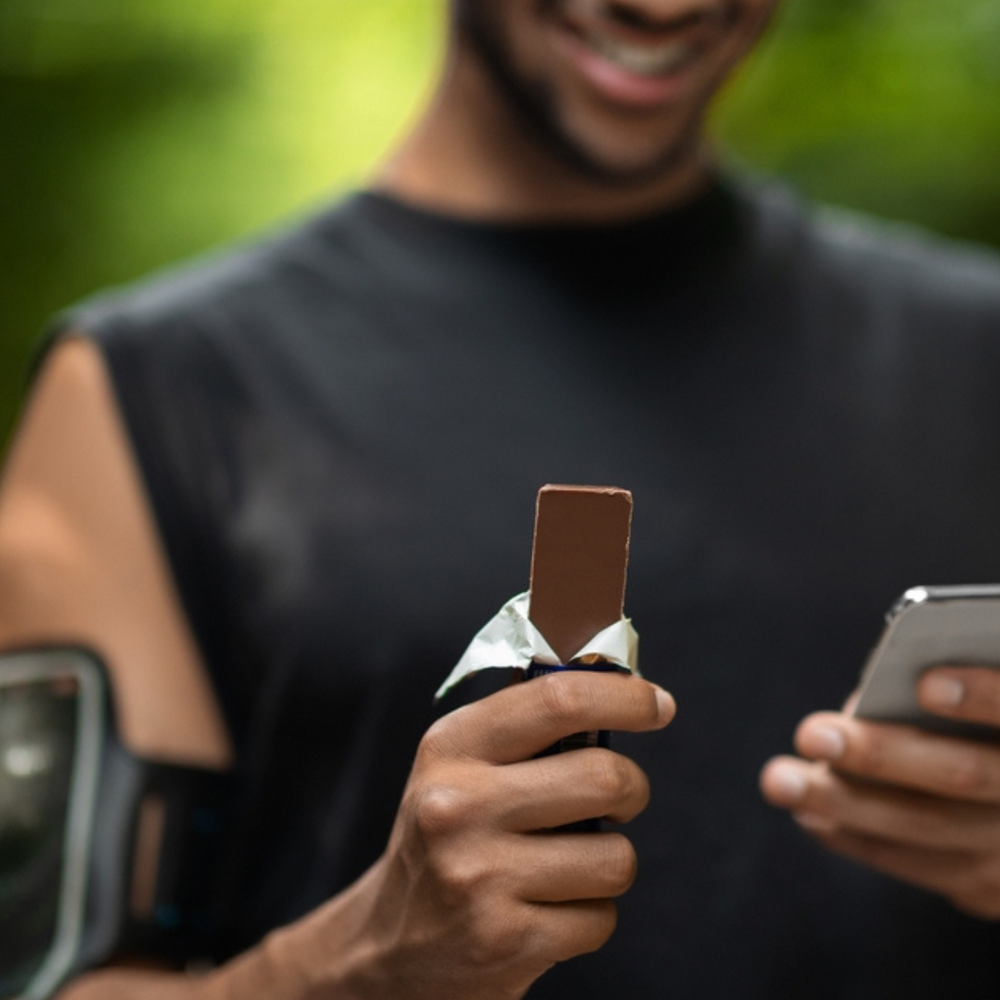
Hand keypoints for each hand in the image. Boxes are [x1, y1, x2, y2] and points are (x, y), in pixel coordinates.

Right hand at [309, 670, 673, 999]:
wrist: (389, 949)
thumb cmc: (444, 839)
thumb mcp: (459, 766)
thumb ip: (526, 725)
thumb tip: (616, 685)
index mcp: (451, 747)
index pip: (558, 700)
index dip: (624, 697)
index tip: (656, 704)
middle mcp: (459, 805)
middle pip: (605, 778)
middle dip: (632, 789)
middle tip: (617, 798)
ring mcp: (480, 876)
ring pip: (616, 857)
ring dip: (610, 862)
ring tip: (568, 865)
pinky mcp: (506, 941)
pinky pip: (601, 918)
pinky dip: (590, 916)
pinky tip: (548, 910)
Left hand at [760, 666, 999, 919]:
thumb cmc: (985, 727)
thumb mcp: (982, 693)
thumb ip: (944, 686)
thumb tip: (862, 707)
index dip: (982, 696)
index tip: (924, 684)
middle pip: (962, 774)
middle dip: (880, 755)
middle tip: (810, 733)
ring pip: (927, 826)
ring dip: (844, 804)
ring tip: (780, 781)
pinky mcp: (993, 892)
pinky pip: (916, 864)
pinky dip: (857, 836)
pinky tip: (810, 816)